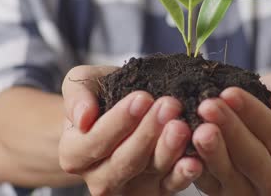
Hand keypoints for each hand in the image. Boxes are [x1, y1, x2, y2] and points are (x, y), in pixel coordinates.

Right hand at [58, 66, 202, 195]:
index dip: (120, 121)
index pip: (96, 141)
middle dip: (149, 133)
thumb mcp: (83, 85)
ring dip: (169, 150)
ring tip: (183, 126)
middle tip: (170, 105)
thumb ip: (77, 96)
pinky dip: (184, 174)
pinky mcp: (156, 192)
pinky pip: (170, 186)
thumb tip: (83, 118)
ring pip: (151, 173)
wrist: (120, 113)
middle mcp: (99, 179)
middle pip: (125, 161)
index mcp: (74, 155)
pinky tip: (196, 159)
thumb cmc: (100, 97)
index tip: (142, 97)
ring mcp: (128, 189)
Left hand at [192, 73, 270, 194]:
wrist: (267, 119)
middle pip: (254, 161)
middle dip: (230, 132)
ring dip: (211, 151)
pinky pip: (206, 182)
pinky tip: (182, 141)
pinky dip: (192, 163)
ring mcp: (249, 191)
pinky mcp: (222, 192)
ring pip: (229, 176)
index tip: (230, 92)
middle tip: (207, 106)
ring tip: (196, 127)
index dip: (254, 114)